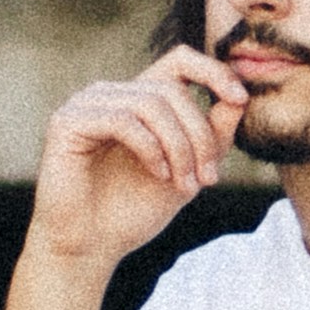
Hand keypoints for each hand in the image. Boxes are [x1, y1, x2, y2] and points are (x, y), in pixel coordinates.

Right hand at [27, 46, 248, 269]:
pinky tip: (158, 174)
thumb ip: (211, 136)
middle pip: (172, 91)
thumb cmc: (133, 212)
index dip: (213, 72)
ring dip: (179, 147)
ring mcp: (86, 104)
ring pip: (151, 105)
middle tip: (209, 179)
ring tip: (185, 185)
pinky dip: (150, 148)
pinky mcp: (67, 122)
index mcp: (137, 99)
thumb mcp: (187, 171)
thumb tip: (240, 98)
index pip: (179, 61)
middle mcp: (110, 94)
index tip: (241, 98)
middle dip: (199, 135)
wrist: (90, 248)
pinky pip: (123, 120)